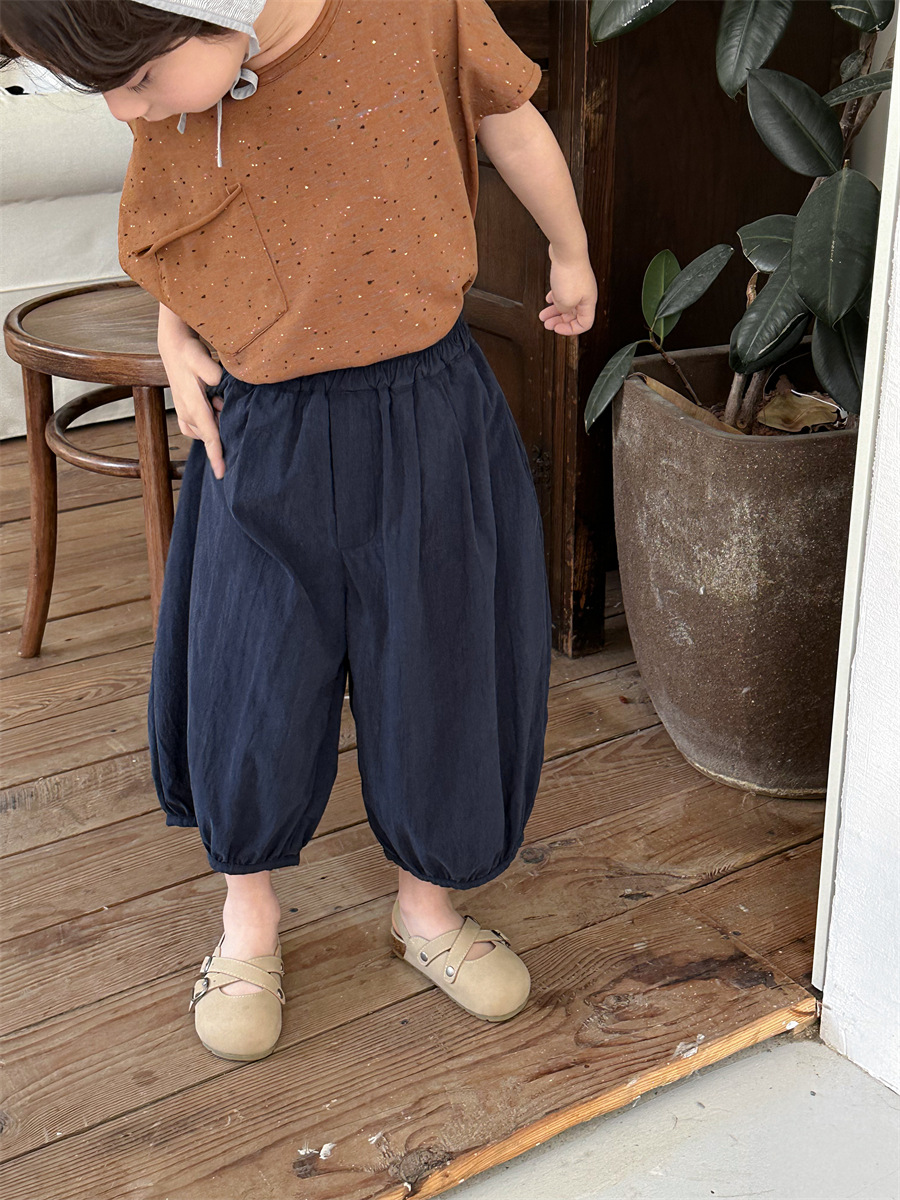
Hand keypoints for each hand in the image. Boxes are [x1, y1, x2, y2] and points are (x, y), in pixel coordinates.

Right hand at [158, 332, 226, 478]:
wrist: (174, 347)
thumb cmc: (190, 353)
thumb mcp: (202, 359)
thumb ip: (212, 373)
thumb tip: (218, 384)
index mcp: (194, 406)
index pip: (209, 435)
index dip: (216, 455)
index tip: (221, 473)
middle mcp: (187, 413)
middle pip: (210, 436)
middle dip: (223, 433)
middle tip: (228, 410)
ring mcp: (184, 413)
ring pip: (205, 431)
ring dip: (216, 424)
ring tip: (220, 403)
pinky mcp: (184, 410)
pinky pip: (198, 427)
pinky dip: (209, 423)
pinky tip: (215, 406)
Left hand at [539, 247, 596, 335]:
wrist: (567, 250)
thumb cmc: (570, 273)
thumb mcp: (564, 301)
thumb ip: (563, 310)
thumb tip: (561, 310)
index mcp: (588, 303)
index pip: (585, 324)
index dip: (571, 330)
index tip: (557, 329)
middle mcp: (585, 295)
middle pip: (574, 315)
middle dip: (559, 321)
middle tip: (547, 324)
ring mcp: (578, 285)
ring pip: (566, 303)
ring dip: (554, 311)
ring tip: (543, 315)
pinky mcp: (570, 277)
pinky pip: (563, 292)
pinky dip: (555, 298)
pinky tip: (548, 299)